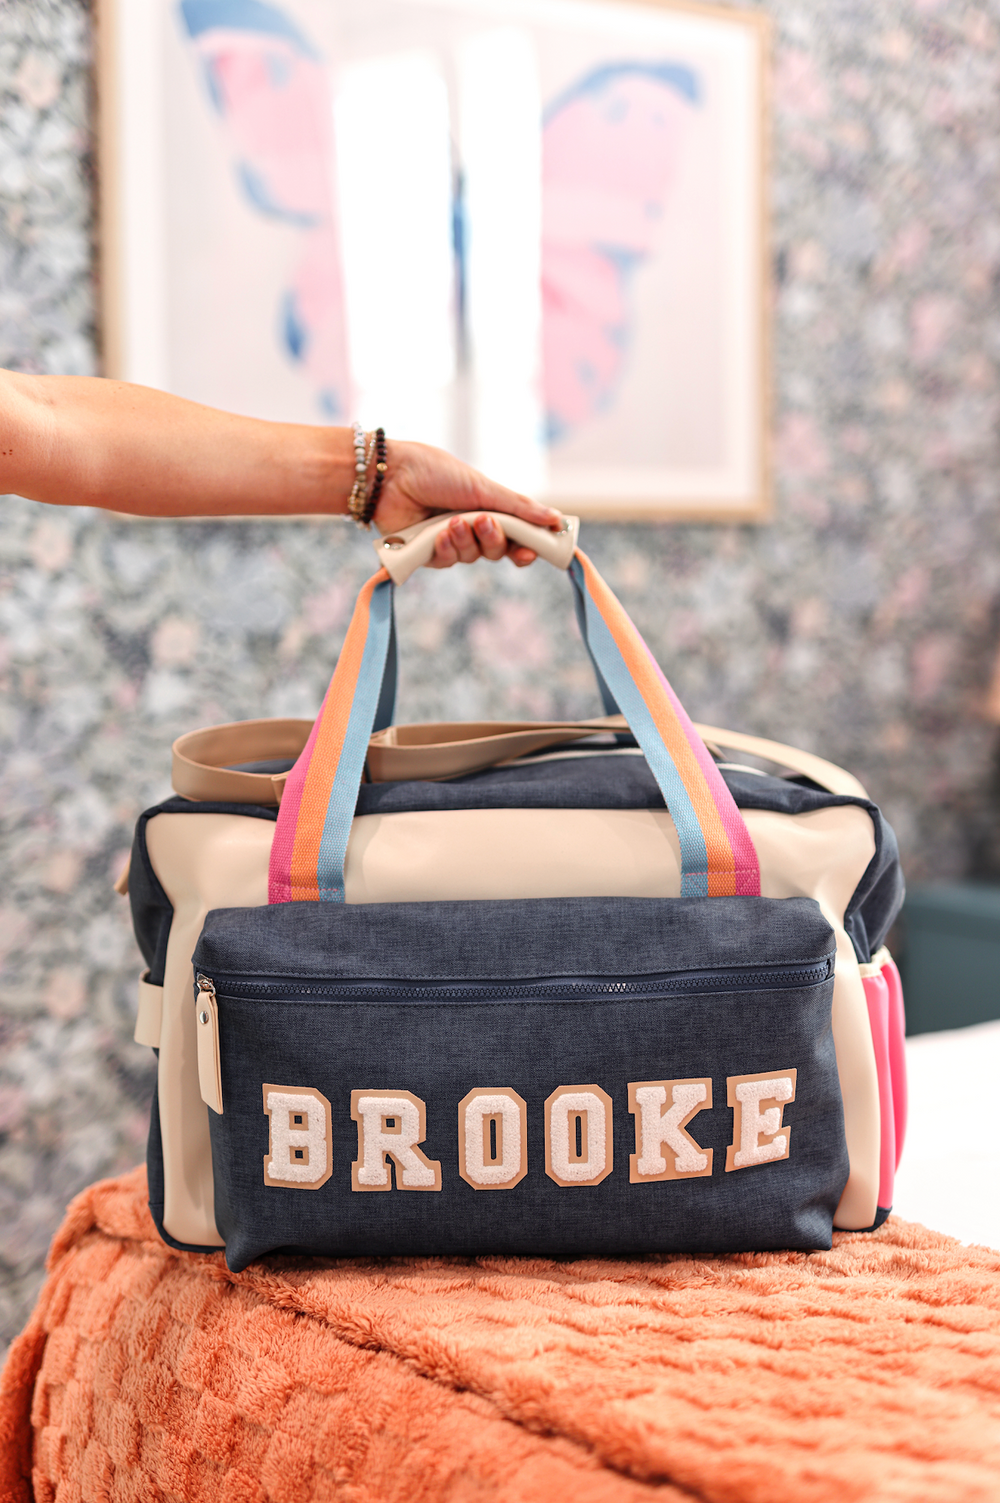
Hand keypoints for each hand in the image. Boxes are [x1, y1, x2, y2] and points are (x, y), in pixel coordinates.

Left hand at [373, 439, 561, 567]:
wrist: (391, 475)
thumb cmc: (435, 472)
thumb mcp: (483, 487)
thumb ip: (519, 507)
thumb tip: (557, 519)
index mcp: (488, 508)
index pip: (516, 536)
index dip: (527, 547)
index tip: (534, 550)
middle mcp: (471, 527)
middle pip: (498, 550)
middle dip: (495, 539)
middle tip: (486, 522)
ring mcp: (450, 541)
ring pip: (473, 557)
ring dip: (467, 540)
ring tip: (454, 521)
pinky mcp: (428, 554)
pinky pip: (448, 562)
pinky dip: (447, 548)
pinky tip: (438, 534)